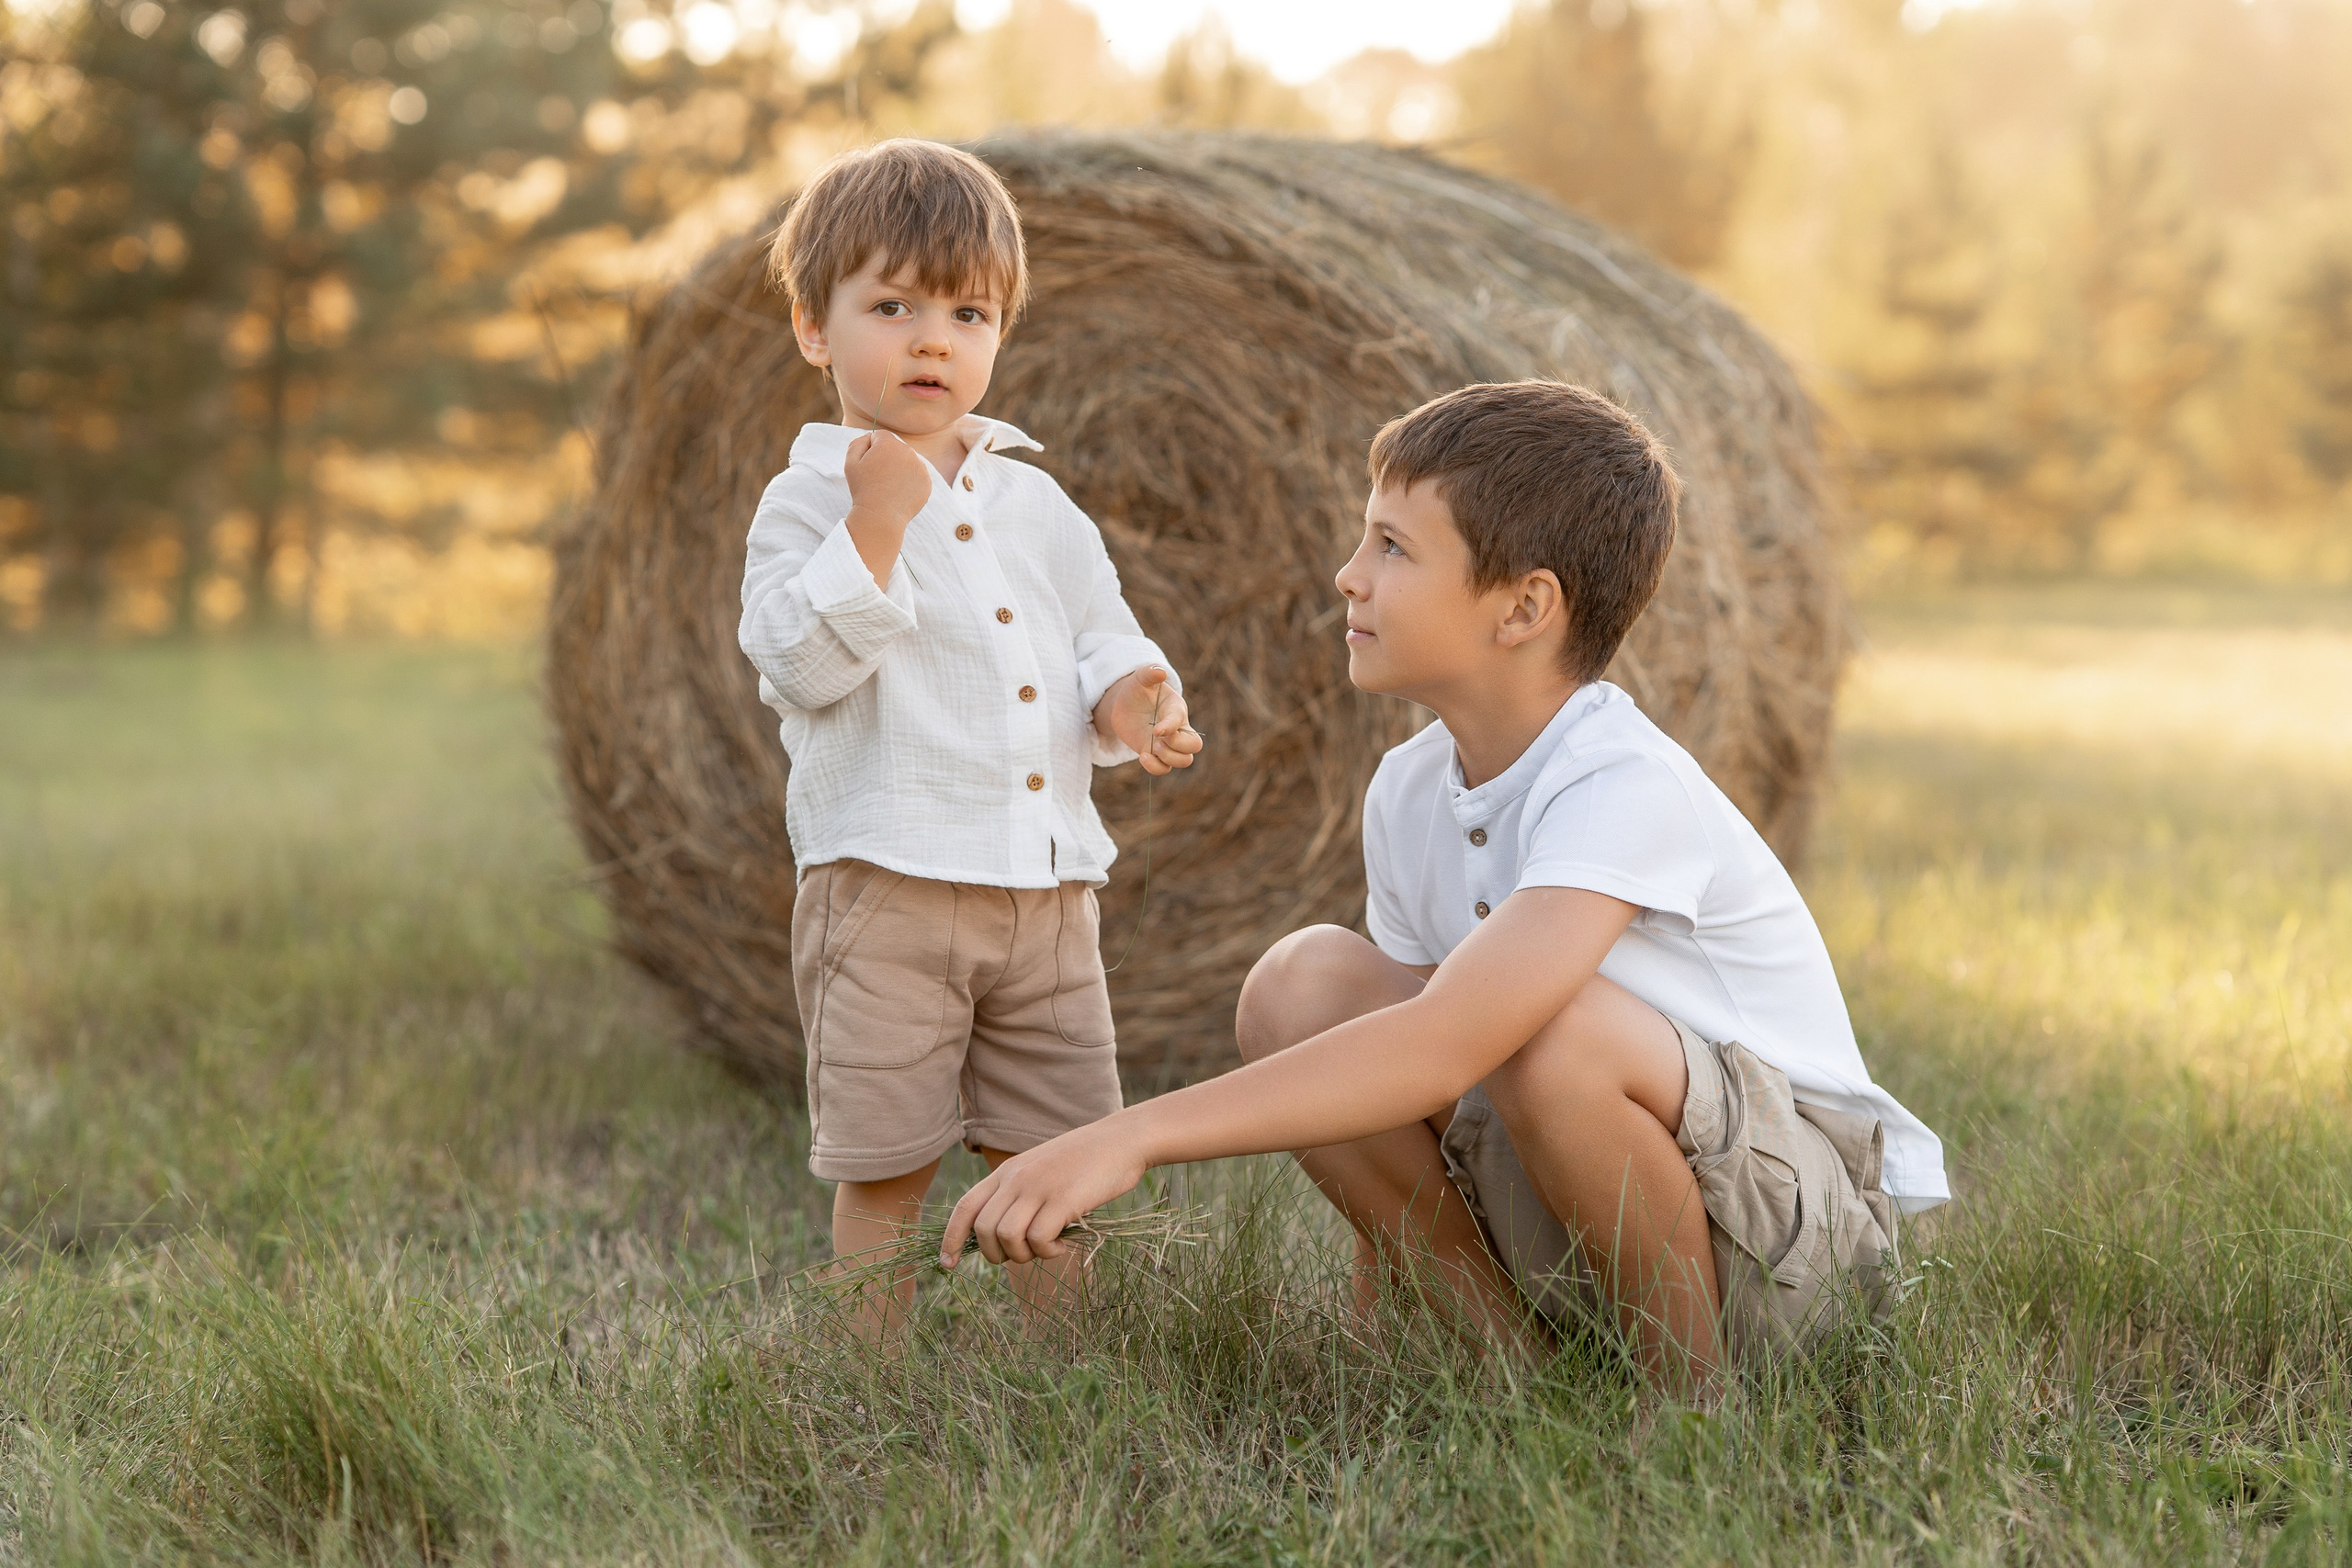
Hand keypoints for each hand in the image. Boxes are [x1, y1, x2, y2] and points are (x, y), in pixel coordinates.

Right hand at [842, 429, 932, 587]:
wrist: (880, 517)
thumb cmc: (863, 489)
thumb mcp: (850, 462)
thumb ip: (858, 443)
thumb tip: (870, 437)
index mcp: (888, 443)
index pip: (879, 436)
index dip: (870, 450)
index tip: (868, 466)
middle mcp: (908, 451)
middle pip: (895, 448)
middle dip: (886, 459)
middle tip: (878, 479)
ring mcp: (920, 467)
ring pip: (907, 461)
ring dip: (899, 469)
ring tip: (889, 487)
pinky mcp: (927, 482)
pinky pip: (916, 476)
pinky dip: (909, 482)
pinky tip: (899, 493)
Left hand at [941, 1119, 1148, 1266]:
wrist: (1122, 1140)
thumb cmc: (1086, 1161)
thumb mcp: (1041, 1171)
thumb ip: (1020, 1194)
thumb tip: (1003, 1238)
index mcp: (1007, 1171)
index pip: (965, 1208)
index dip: (950, 1239)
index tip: (947, 1263)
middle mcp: (1016, 1178)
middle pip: (983, 1230)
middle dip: (996, 1254)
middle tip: (1024, 1254)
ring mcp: (1038, 1187)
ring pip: (1007, 1237)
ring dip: (1024, 1255)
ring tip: (1048, 1247)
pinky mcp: (1063, 1199)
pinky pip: (1039, 1239)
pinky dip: (1048, 1251)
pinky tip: (1063, 1243)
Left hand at [1094, 666, 1203, 775]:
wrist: (1125, 704)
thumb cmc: (1138, 688)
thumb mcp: (1141, 677)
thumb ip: (1150, 673)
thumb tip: (1160, 672)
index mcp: (1176, 709)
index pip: (1181, 721)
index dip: (1171, 727)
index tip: (1155, 730)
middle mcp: (1177, 728)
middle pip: (1194, 746)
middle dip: (1178, 747)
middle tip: (1158, 741)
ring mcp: (1168, 744)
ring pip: (1184, 761)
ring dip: (1169, 759)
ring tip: (1152, 748)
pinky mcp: (1155, 754)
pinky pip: (1164, 769)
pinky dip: (1156, 768)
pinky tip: (1143, 757)